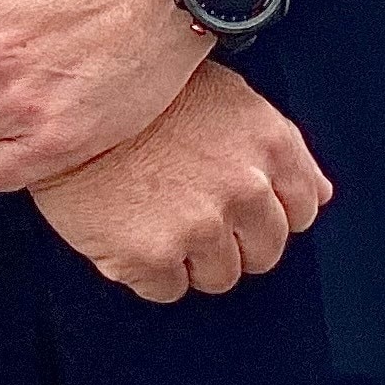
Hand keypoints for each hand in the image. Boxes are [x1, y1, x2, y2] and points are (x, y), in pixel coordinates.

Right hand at [29, 62, 332, 301]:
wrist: (65, 100)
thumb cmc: (145, 96)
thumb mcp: (226, 99)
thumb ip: (278, 150)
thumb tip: (319, 196)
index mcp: (269, 144)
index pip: (302, 209)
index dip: (269, 208)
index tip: (240, 201)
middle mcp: (244, 188)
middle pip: (265, 251)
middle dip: (234, 238)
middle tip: (191, 207)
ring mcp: (199, 226)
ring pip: (219, 275)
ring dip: (191, 255)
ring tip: (155, 211)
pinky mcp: (151, 258)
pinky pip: (167, 289)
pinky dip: (148, 268)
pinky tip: (129, 224)